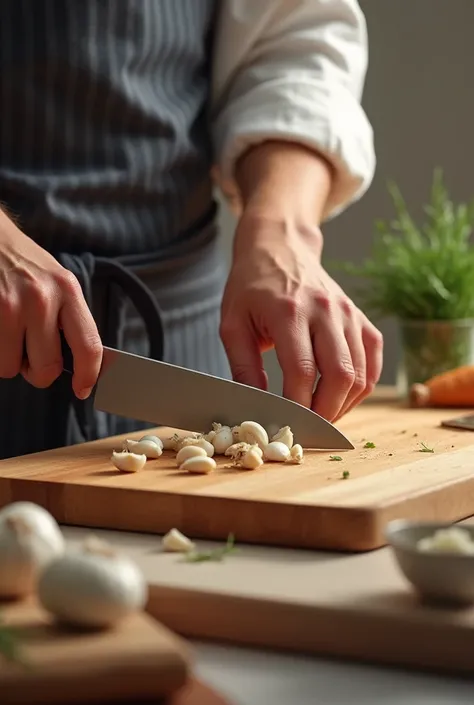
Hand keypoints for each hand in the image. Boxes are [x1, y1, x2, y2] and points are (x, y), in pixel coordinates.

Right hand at [0, 210, 101, 397]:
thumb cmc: (23, 264)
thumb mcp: (56, 281)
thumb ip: (70, 318)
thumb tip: (83, 363)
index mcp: (67, 290)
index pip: (88, 346)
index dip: (88, 376)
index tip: (83, 389)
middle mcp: (40, 298)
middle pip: (47, 368)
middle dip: (38, 371)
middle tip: (30, 354)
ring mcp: (8, 306)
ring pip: (11, 367)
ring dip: (9, 360)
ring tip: (8, 334)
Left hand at [220, 212, 382, 421]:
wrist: (279, 248)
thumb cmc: (251, 287)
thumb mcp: (232, 325)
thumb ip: (243, 368)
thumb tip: (257, 407)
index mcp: (288, 310)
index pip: (301, 370)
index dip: (296, 406)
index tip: (285, 426)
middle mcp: (325, 310)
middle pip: (339, 375)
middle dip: (324, 413)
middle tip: (307, 431)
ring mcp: (349, 313)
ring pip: (361, 373)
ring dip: (343, 405)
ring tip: (321, 418)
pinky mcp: (361, 318)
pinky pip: (373, 362)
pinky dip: (362, 387)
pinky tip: (340, 397)